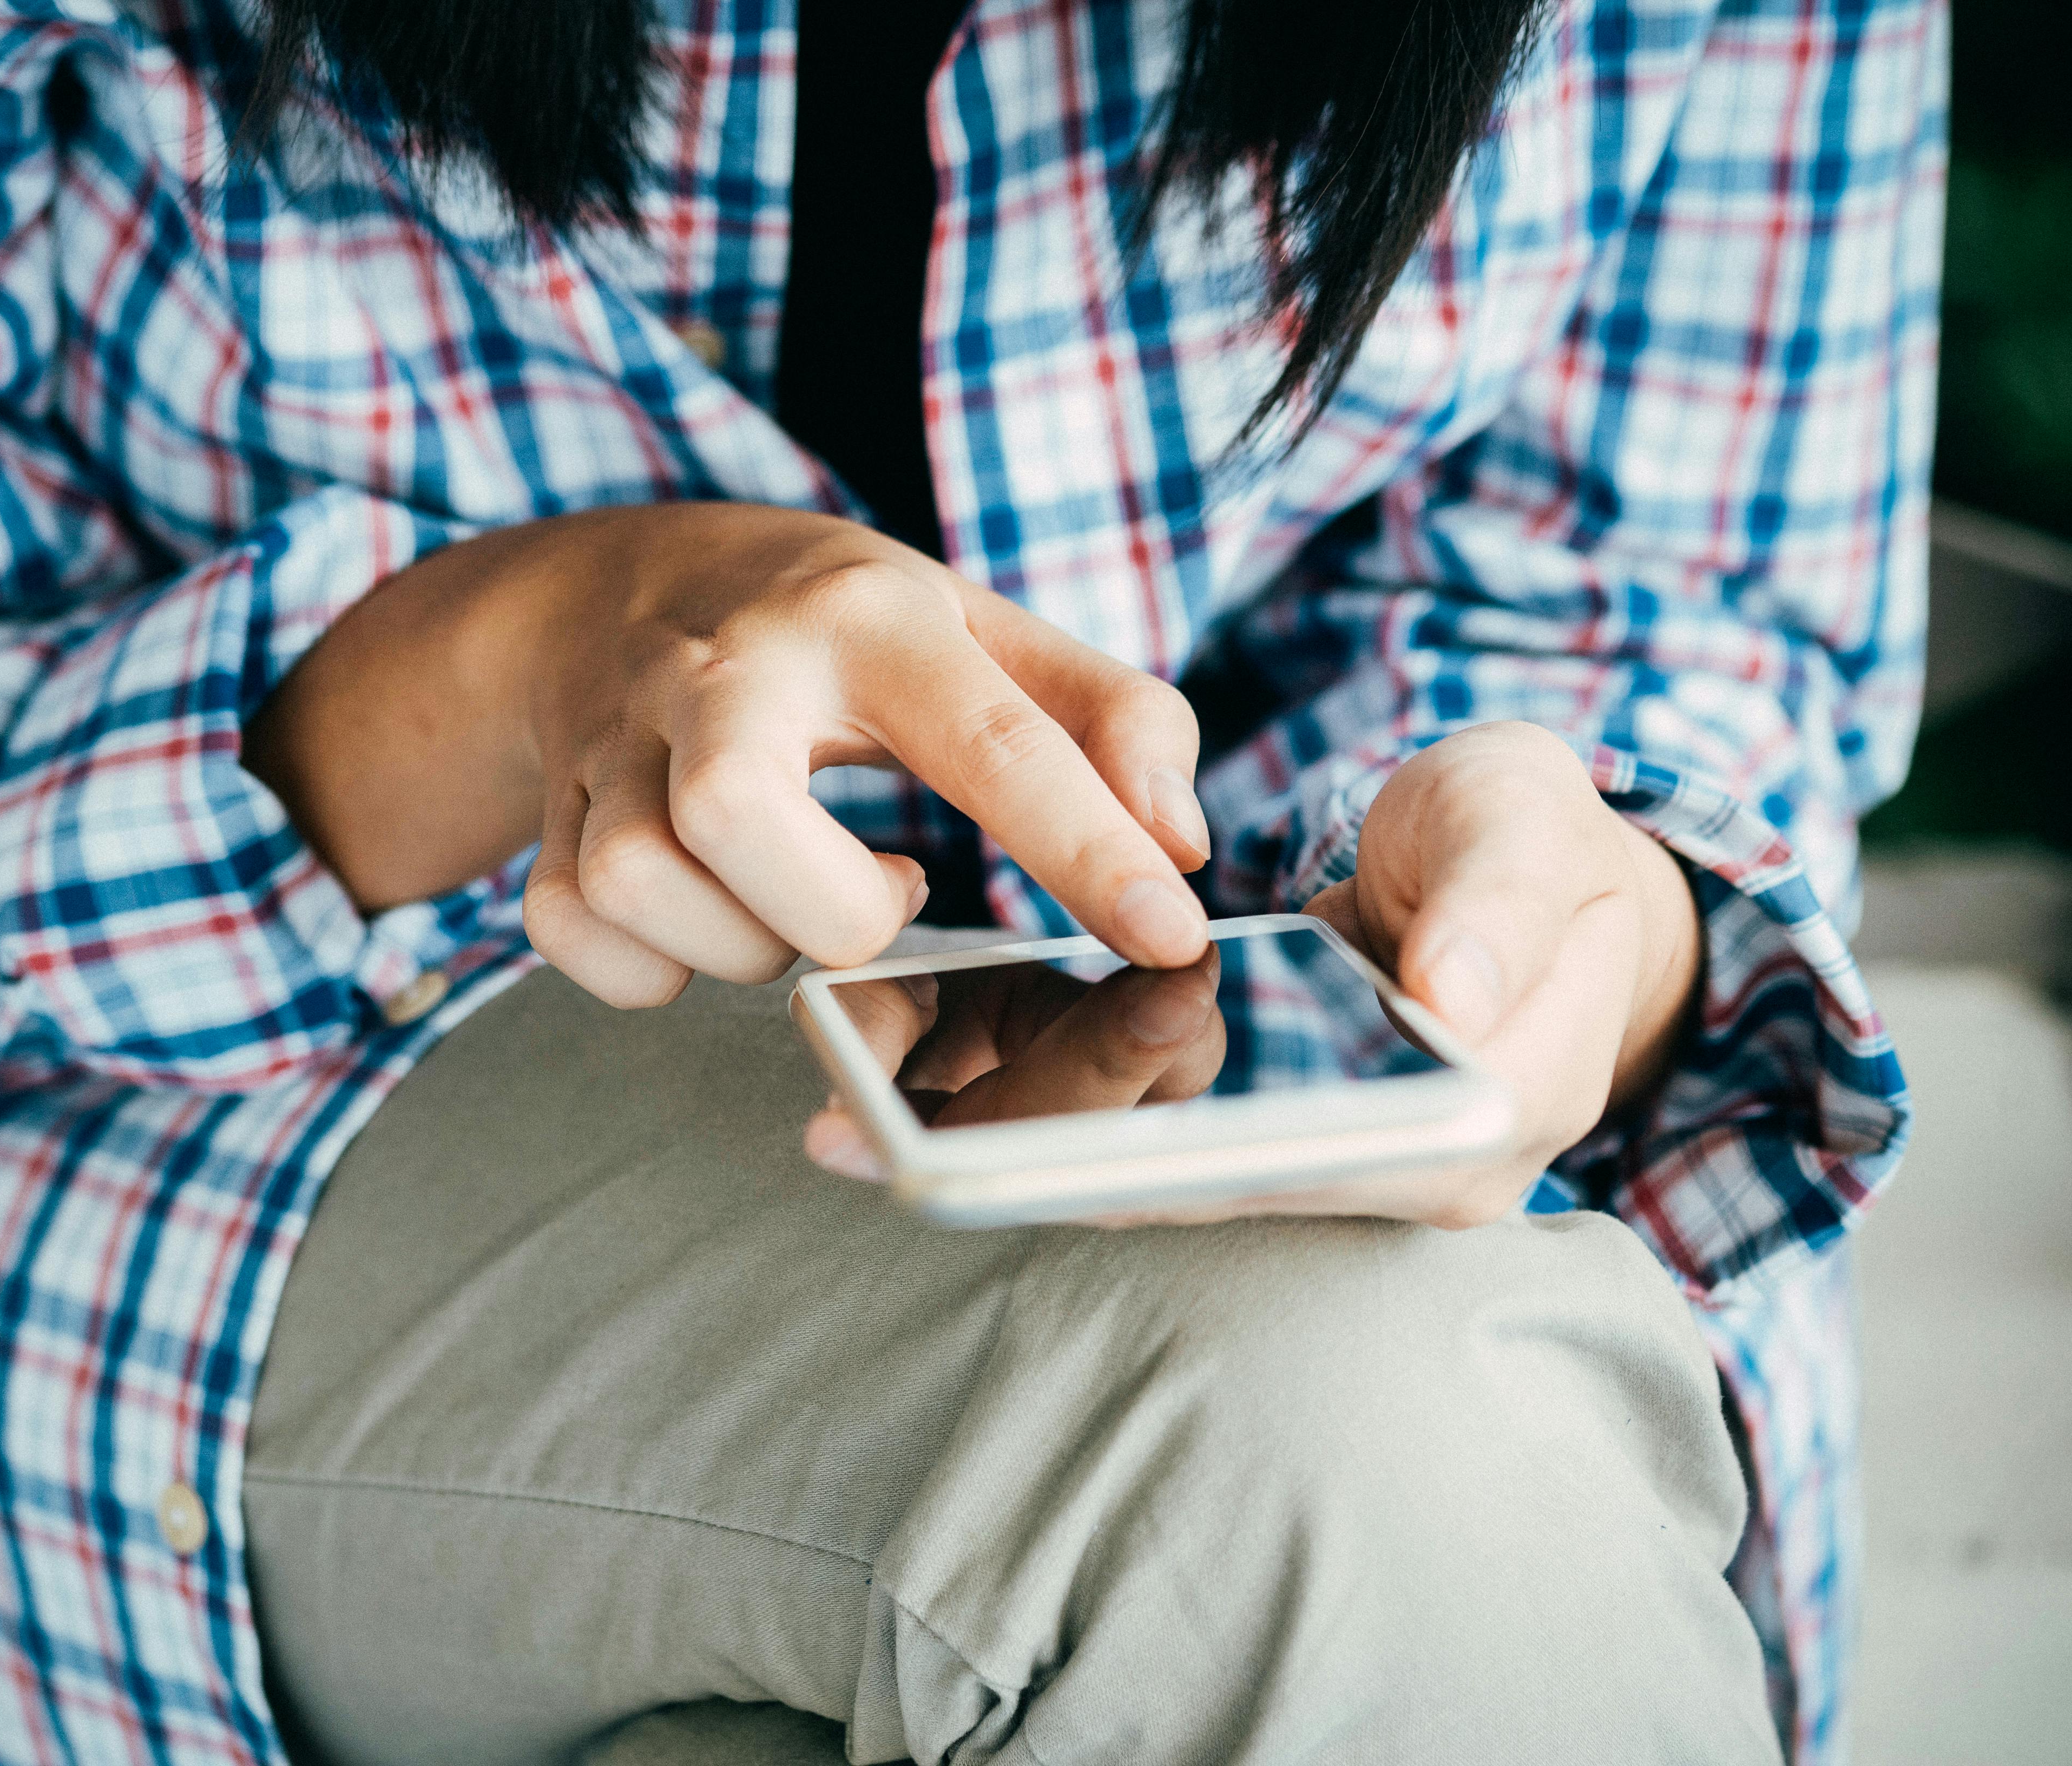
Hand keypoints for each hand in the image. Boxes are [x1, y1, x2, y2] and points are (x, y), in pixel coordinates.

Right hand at [247, 504, 1213, 1003]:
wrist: (612, 589)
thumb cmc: (832, 627)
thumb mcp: (984, 632)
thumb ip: (1112, 719)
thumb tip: (1179, 847)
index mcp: (864, 617)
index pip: (993, 740)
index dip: (1091, 850)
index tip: (1169, 934)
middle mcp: (723, 670)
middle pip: (737, 819)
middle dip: (831, 910)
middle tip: (887, 892)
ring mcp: (615, 742)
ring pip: (639, 885)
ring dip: (740, 944)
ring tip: (798, 899)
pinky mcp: (550, 817)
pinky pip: (574, 934)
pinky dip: (648, 968)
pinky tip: (710, 921)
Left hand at [884, 721, 1692, 1231]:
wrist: (1527, 866)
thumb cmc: (1537, 840)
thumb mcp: (1530, 833)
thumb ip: (1500, 905)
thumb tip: (1449, 992)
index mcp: (1475, 1119)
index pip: (1290, 1159)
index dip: (1149, 1157)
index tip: (1012, 1148)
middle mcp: (1395, 1174)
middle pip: (1192, 1182)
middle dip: (1035, 1161)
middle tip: (863, 1145)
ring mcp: (1330, 1161)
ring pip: (1151, 1169)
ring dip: (1012, 1145)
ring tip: (853, 1126)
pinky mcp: (1271, 1125)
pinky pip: (1146, 1132)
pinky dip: (1045, 1107)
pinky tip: (927, 1082)